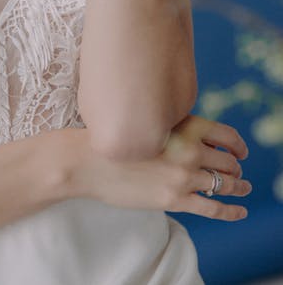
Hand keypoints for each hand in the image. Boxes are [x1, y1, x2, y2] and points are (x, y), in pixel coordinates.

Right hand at [61, 114, 251, 221]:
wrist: (90, 160)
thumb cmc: (115, 139)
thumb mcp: (149, 122)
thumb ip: (174, 129)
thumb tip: (196, 142)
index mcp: (183, 126)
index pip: (226, 135)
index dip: (237, 144)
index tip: (240, 151)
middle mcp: (189, 149)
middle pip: (227, 161)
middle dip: (235, 167)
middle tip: (237, 172)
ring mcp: (183, 176)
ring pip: (225, 183)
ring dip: (238, 186)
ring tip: (243, 188)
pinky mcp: (175, 199)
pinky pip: (214, 208)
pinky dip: (232, 211)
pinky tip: (240, 211)